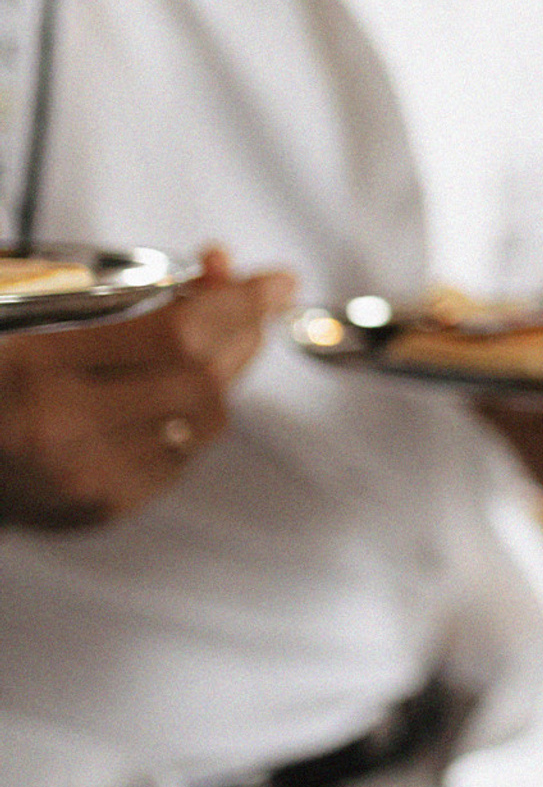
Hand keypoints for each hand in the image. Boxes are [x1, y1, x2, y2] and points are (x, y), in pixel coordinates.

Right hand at [0, 246, 293, 528]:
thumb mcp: (17, 306)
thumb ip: (108, 298)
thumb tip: (214, 276)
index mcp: (29, 370)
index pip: (177, 337)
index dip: (238, 302)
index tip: (273, 280)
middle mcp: (60, 433)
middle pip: (203, 383)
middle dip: (238, 334)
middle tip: (244, 298)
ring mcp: (80, 481)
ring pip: (201, 425)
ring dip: (219, 375)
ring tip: (206, 338)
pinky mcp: (93, 510)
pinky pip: (178, 459)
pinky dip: (188, 419)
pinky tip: (168, 391)